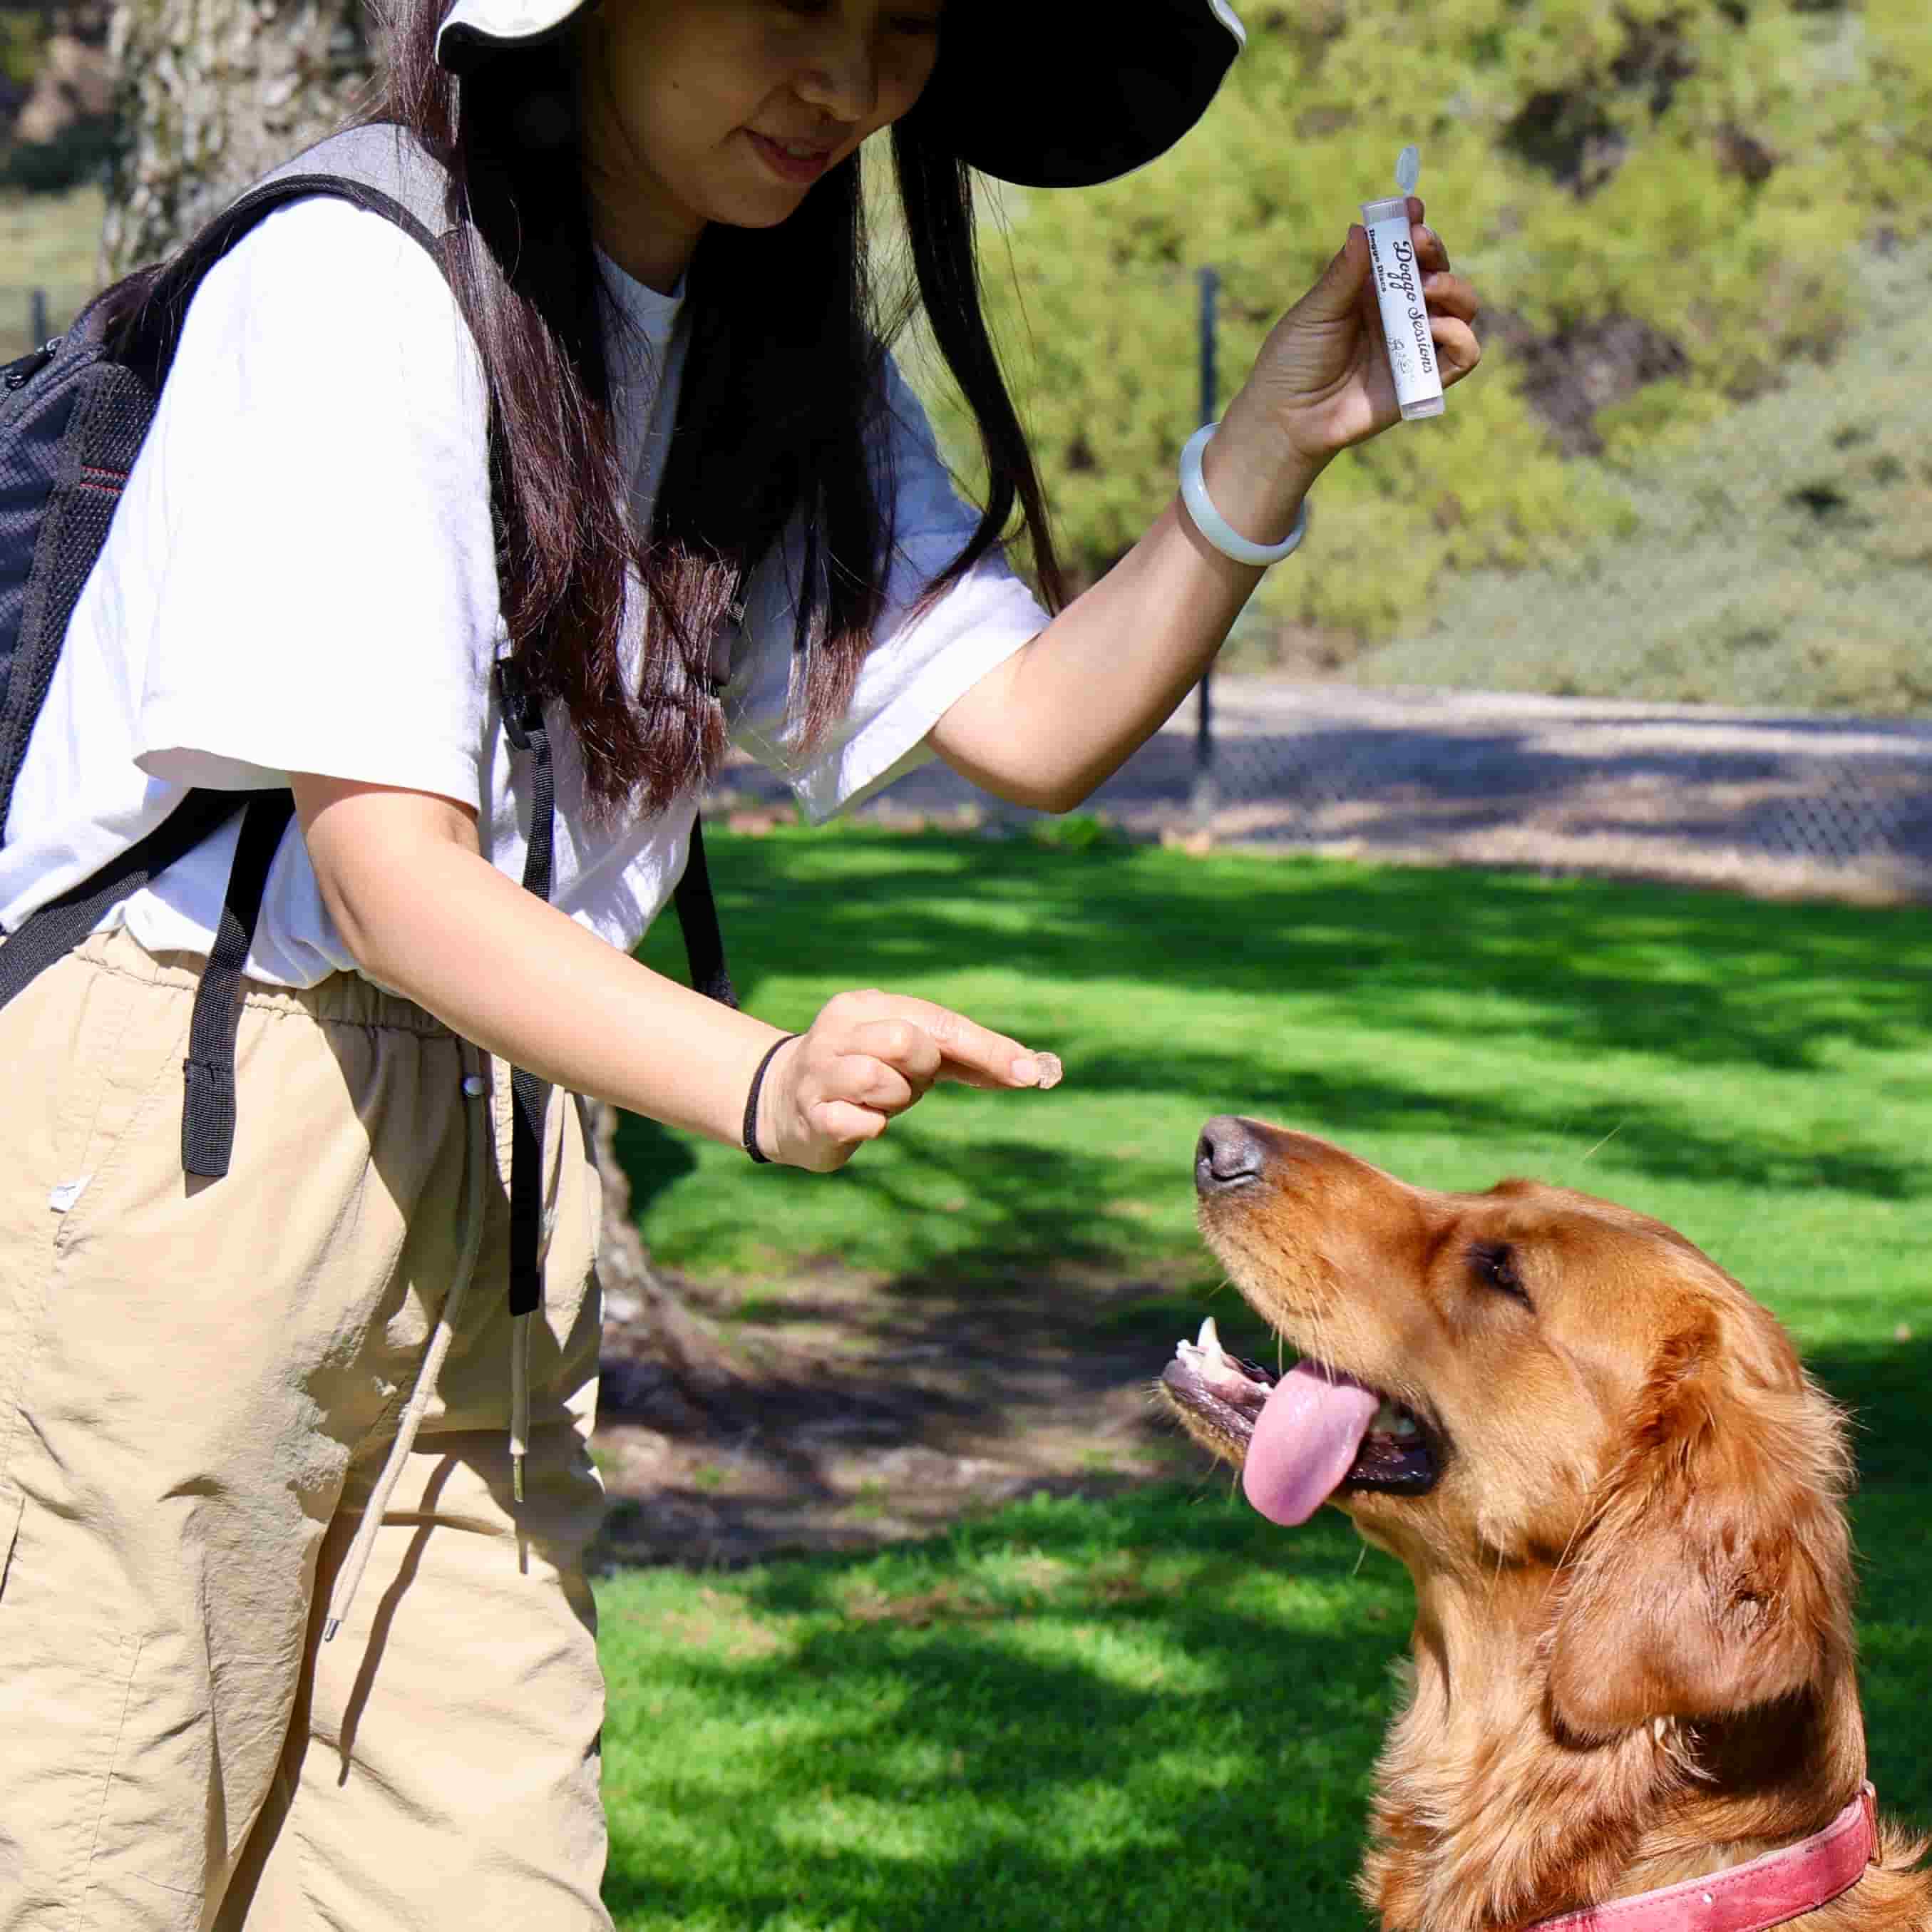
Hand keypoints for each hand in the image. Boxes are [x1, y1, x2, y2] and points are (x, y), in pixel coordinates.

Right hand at [755, 989, 1059, 1172]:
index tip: (1031, 1072)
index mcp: (868, 1006)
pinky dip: (870, 1127)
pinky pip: (859, 1123)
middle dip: (921, 1070)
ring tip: (878, 1102)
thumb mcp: (913, 1056)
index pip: (939, 1021)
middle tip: (907, 1081)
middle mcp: (839, 1030)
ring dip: (894, 1100)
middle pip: (907, 1041)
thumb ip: (966, 1057)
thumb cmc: (868, 1073)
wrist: (784, 1103)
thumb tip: (1033, 1068)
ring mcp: (820, 1071)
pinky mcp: (811, 1115)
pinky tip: (857, 1121)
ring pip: (879, 1080)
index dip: (988, 1048)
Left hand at [1237, 197, 1481, 473]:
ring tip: (1426, 288)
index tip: (1412, 208)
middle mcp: (1398, 313)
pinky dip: (1459, 335)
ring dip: (1453, 288)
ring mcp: (1414, 345)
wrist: (1287, 419)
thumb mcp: (1316, 311)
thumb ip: (1344, 274)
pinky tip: (1433, 327)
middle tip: (1420, 242)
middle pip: (1439, 272)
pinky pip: (1464, 354)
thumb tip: (1361, 227)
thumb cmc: (1293, 362)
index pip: (1405, 251)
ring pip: (1461, 308)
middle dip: (1434, 251)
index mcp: (1372, 290)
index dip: (1414, 226)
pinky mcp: (1424, 380)